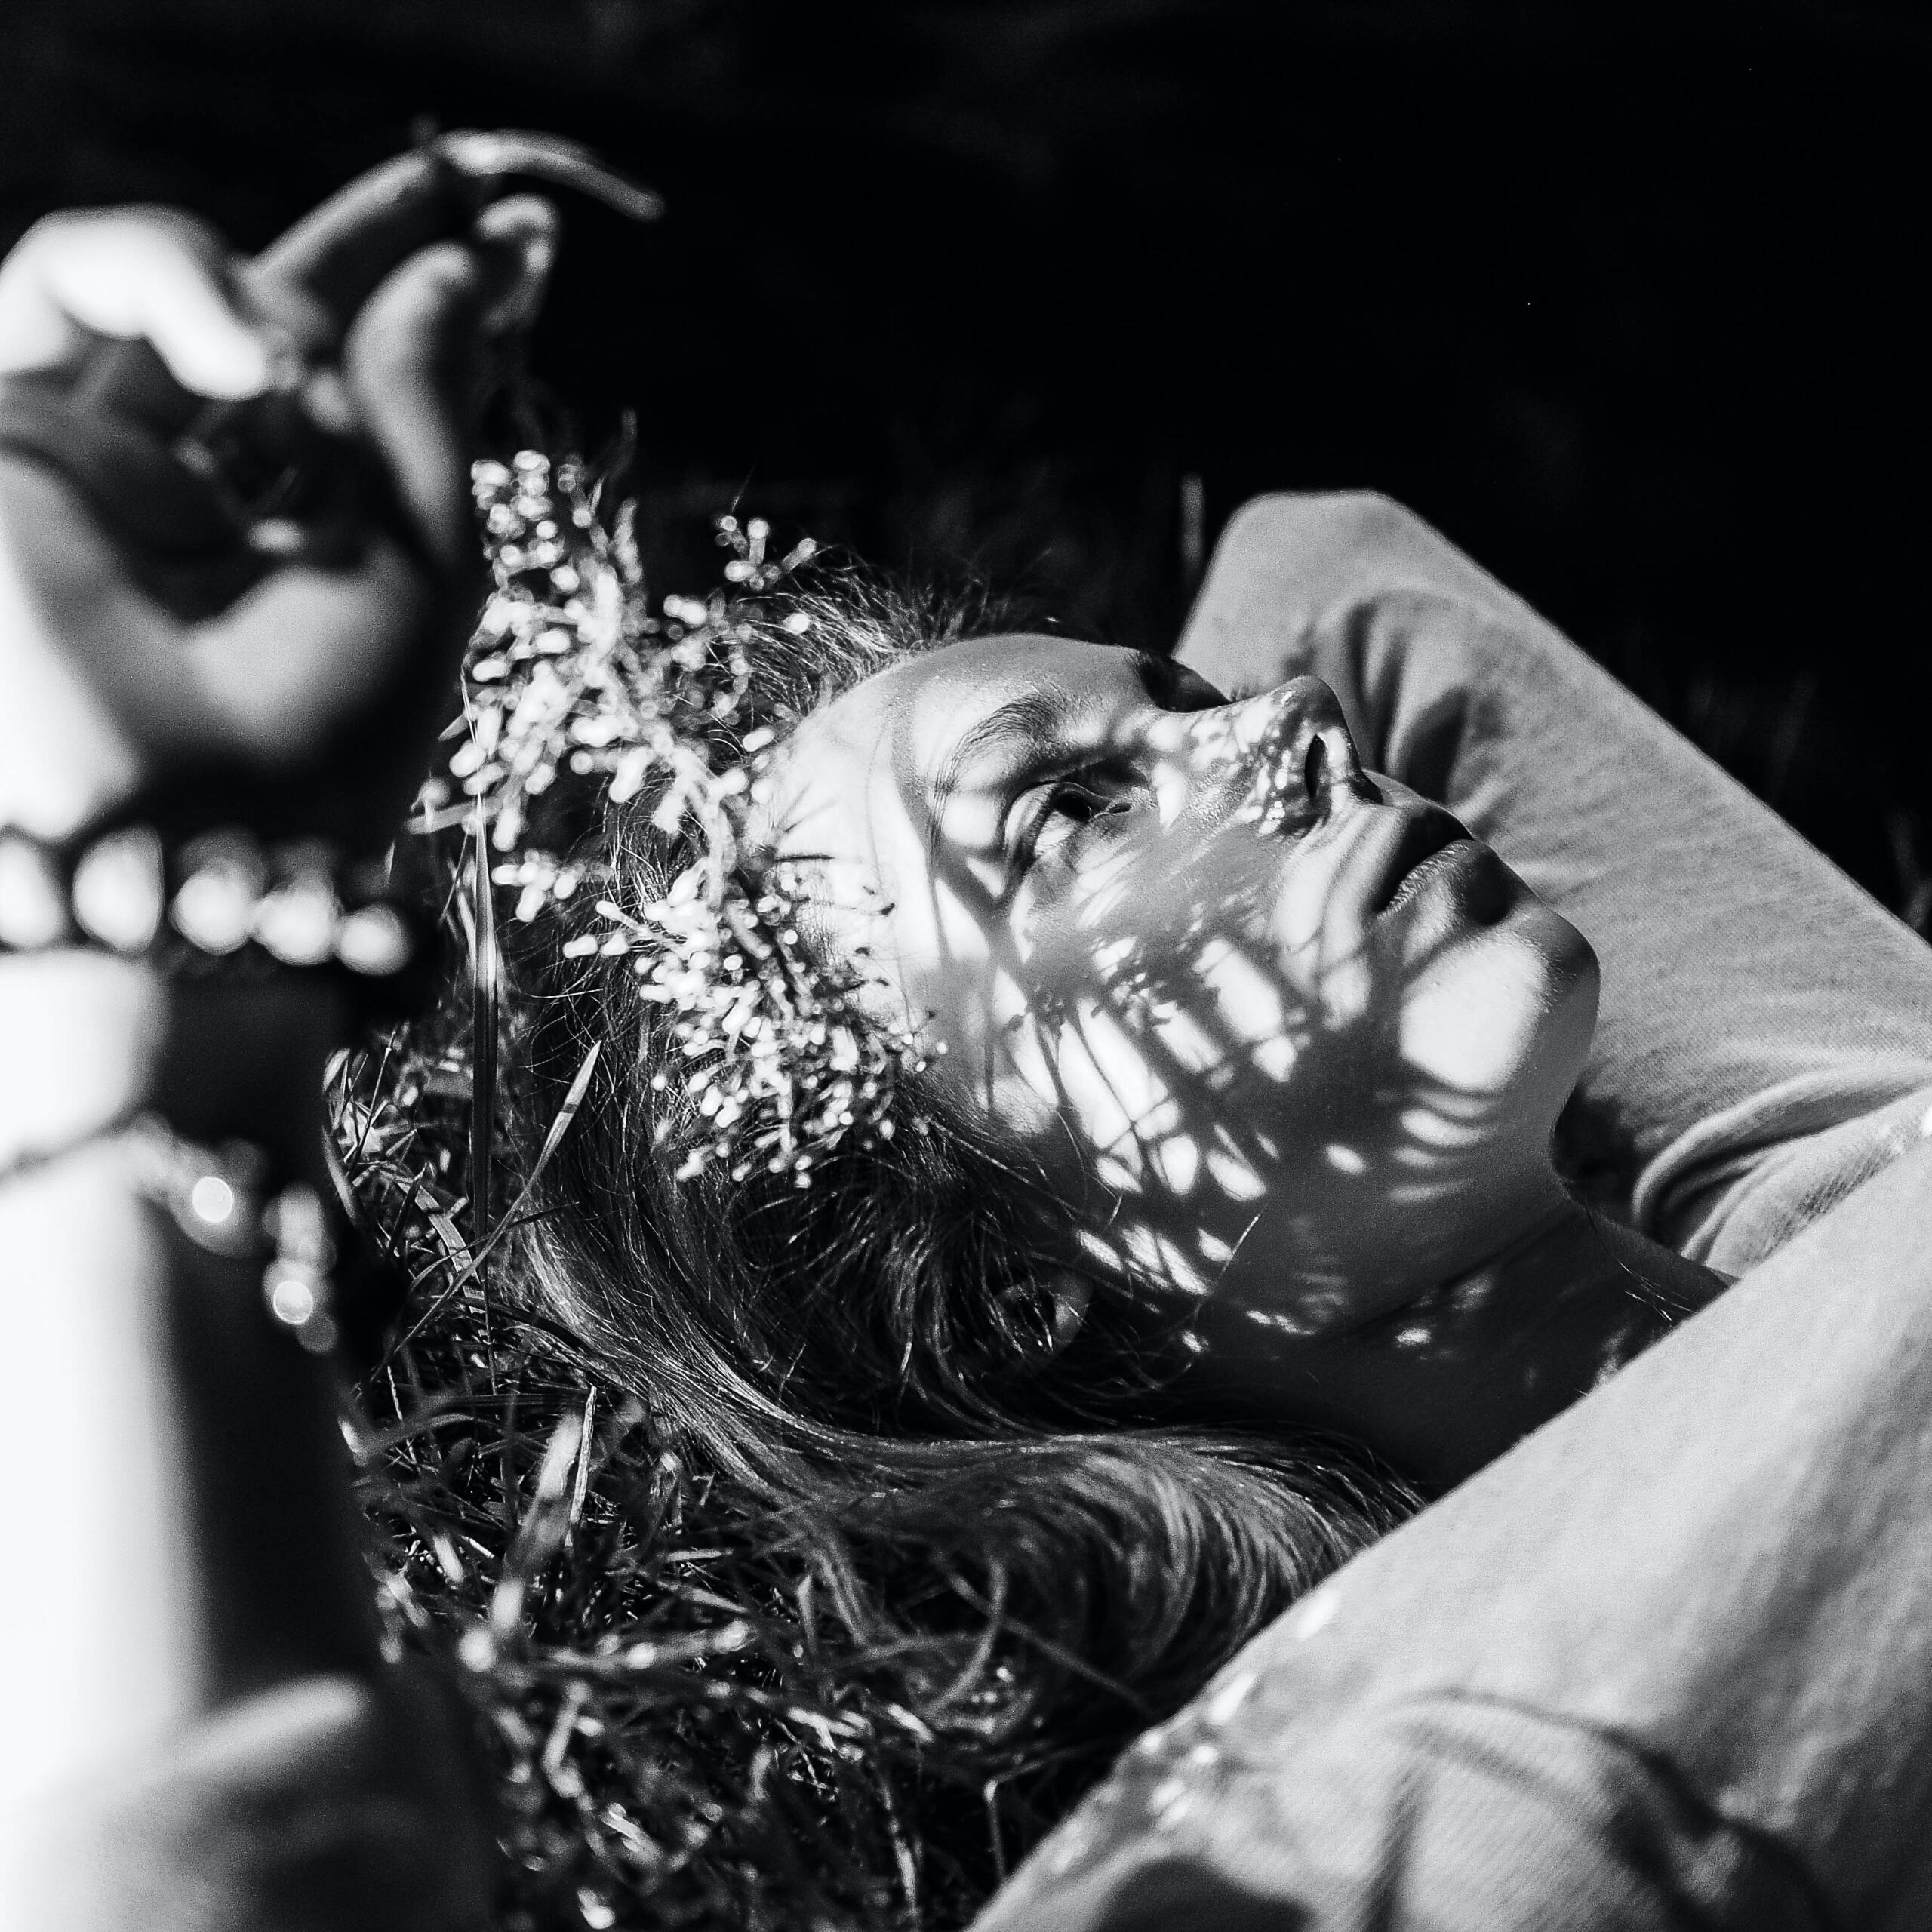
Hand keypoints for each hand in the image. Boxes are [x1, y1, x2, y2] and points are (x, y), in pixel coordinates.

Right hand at [0, 153, 556, 852]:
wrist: (182, 832)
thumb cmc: (317, 736)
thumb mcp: (424, 561)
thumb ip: (429, 405)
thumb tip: (459, 271)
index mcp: (289, 533)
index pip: (351, 384)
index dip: (423, 305)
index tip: (519, 245)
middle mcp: (189, 492)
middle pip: (270, 317)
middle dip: (369, 245)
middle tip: (473, 189)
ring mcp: (87, 461)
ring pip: (164, 289)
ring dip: (266, 292)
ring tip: (314, 363)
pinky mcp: (1, 436)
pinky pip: (57, 287)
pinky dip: (168, 287)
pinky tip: (259, 360)